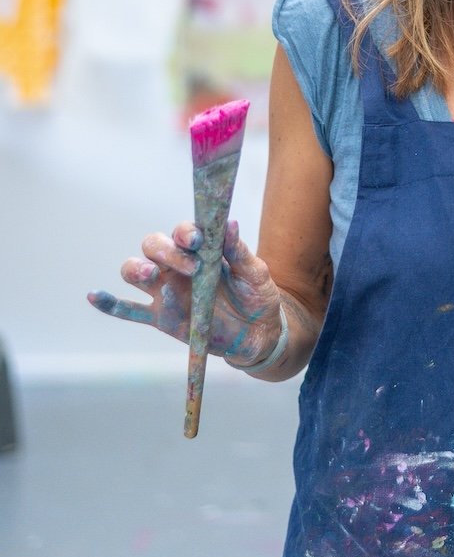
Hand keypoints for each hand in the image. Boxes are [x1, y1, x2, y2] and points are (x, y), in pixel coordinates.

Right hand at [88, 220, 282, 366]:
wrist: (258, 333)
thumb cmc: (256, 294)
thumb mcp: (254, 272)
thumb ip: (238, 251)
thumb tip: (229, 223)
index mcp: (200, 249)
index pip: (182, 232)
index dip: (185, 233)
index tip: (198, 240)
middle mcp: (177, 265)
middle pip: (153, 247)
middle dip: (165, 252)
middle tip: (191, 267)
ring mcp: (165, 291)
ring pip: (134, 272)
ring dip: (135, 269)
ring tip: (148, 275)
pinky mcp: (161, 318)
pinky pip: (128, 310)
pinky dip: (110, 304)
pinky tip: (93, 296)